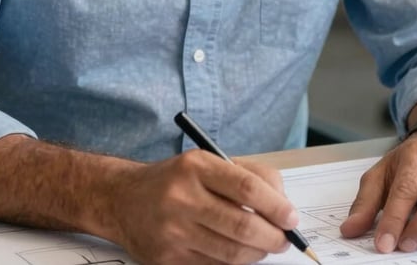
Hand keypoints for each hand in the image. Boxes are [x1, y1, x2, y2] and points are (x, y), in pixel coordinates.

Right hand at [105, 150, 298, 264]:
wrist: (123, 199)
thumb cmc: (176, 179)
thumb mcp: (206, 162)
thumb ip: (248, 175)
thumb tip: (283, 205)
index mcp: (195, 166)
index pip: (247, 187)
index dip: (276, 206)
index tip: (292, 217)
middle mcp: (182, 197)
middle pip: (243, 225)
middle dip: (274, 237)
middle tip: (285, 239)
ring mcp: (174, 230)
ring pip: (233, 253)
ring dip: (257, 252)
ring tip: (263, 245)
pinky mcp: (168, 258)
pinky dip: (234, 262)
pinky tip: (237, 251)